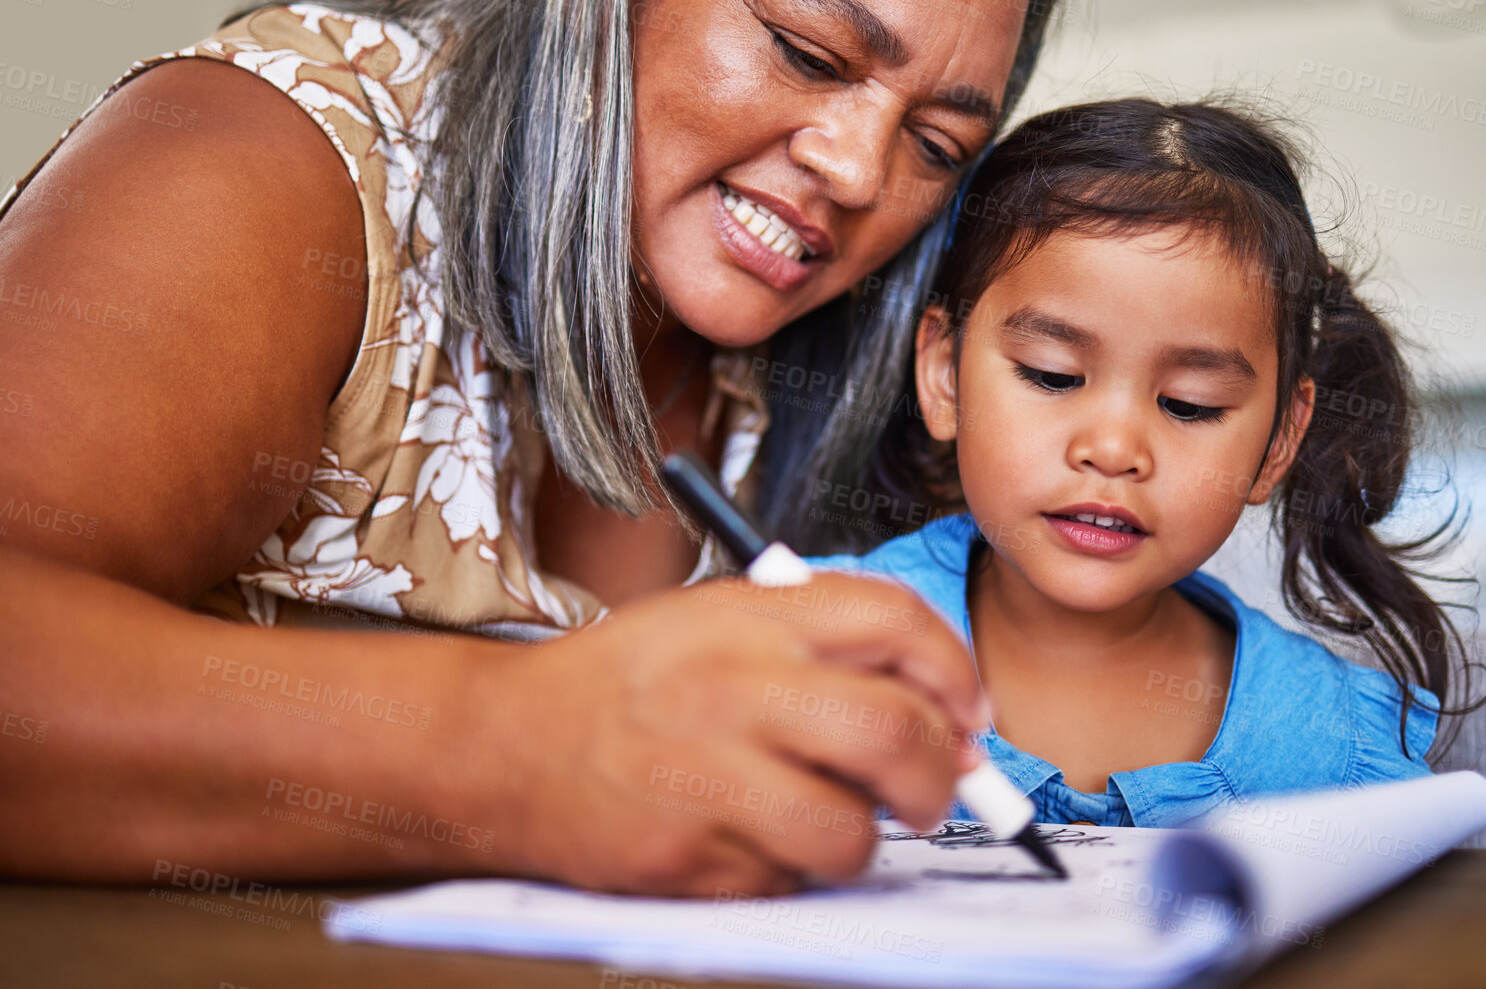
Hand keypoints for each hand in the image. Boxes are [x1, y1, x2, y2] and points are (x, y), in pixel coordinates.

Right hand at [482, 572, 985, 895]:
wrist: (505, 745)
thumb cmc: (630, 682)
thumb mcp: (721, 619)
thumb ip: (824, 647)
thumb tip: (942, 711)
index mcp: (752, 615)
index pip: (896, 621)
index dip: (956, 672)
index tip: (968, 712)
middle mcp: (735, 686)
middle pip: (896, 731)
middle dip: (941, 775)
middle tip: (935, 791)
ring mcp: (708, 775)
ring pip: (852, 831)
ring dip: (864, 840)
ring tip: (832, 821)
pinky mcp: (686, 856)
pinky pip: (785, 880)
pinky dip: (788, 870)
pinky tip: (750, 837)